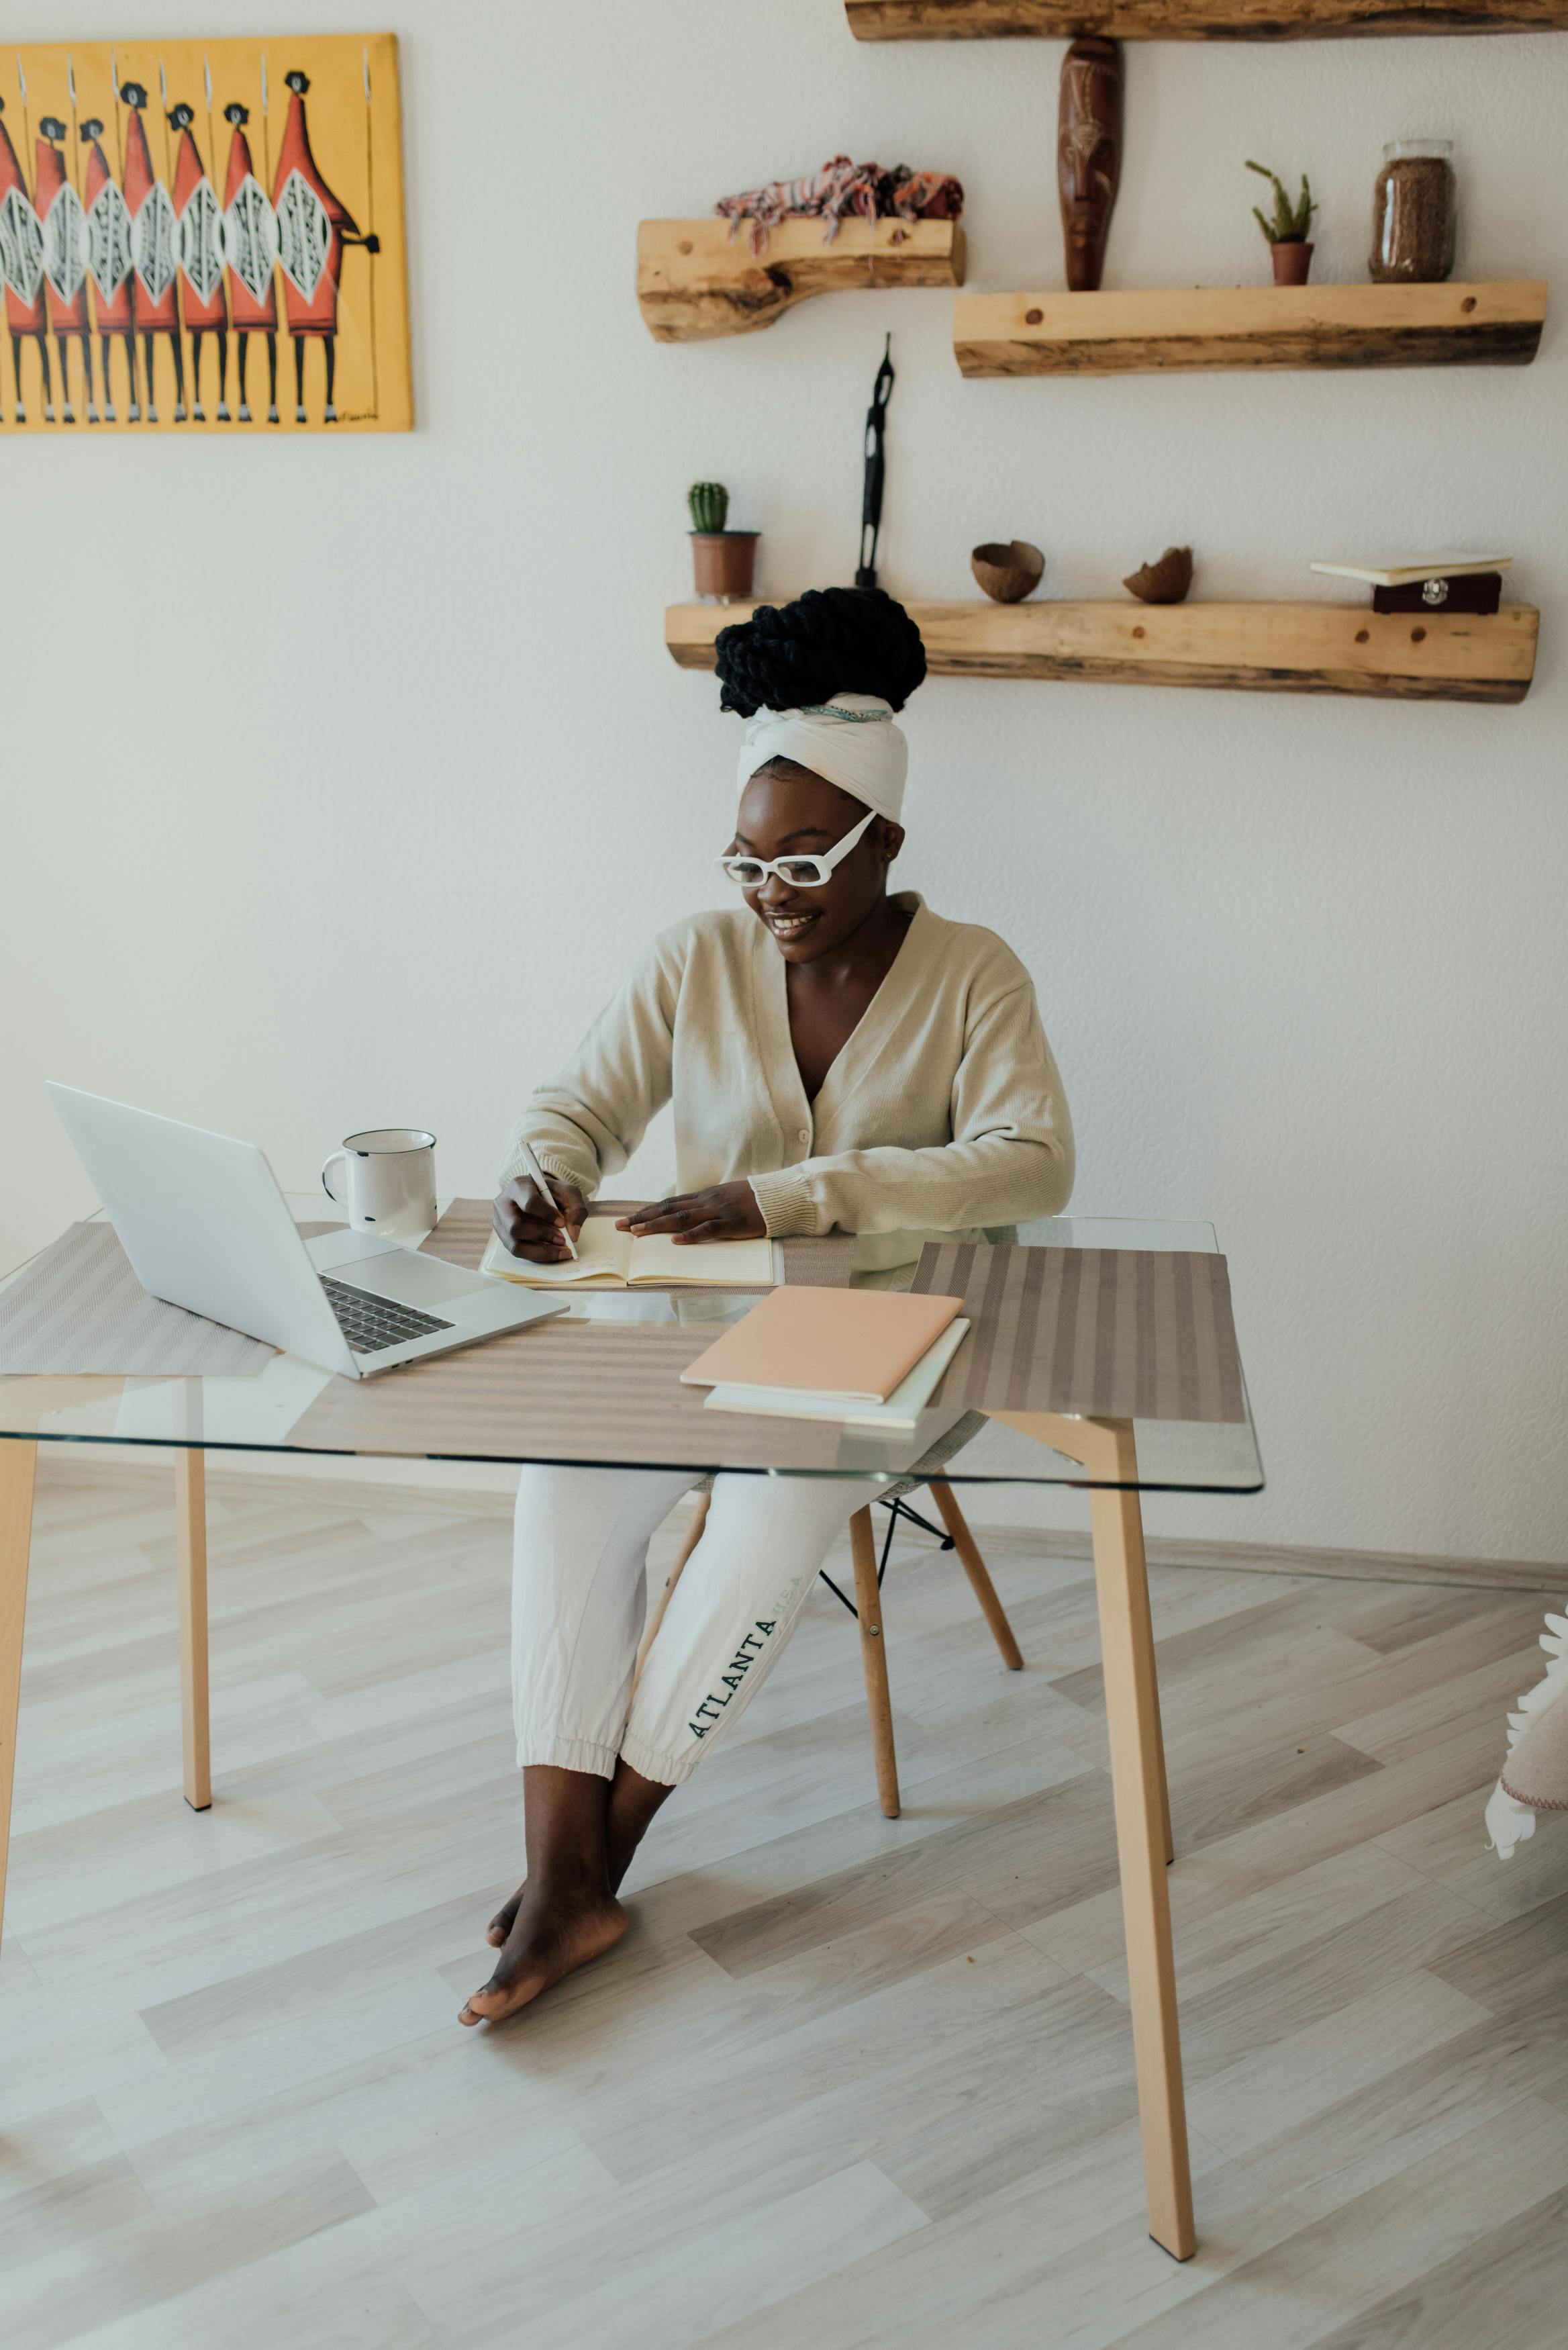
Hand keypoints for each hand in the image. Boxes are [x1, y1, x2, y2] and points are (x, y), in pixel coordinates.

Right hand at [493, 1174, 586, 1262]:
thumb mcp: (569, 1194)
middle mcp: (504, 1204)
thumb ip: (576, 1210)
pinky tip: (551, 1253)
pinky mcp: (503, 1237)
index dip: (547, 1215)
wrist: (539, 1196)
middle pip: (516, 1226)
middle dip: (543, 1236)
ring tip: (559, 1250)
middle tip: (562, 1240)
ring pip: (514, 1244)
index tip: (562, 1223)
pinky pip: (517, 1252)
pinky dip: (537, 1256)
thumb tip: (573, 1234)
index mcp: (519, 1186)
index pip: (529, 1203)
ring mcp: (501, 1222)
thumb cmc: (551, 1194)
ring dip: (540, 1251)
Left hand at [617, 1180, 765, 1245]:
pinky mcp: (732, 1223)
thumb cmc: (753, 1201)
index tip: (628, 1218)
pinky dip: (691, 1236)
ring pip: (682, 1217)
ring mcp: (718, 1211)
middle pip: (668, 1209)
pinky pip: (708, 1229)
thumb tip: (687, 1218)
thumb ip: (706, 1207)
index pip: (668, 1203)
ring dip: (658, 1225)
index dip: (647, 1210)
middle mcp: (706, 1201)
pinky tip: (676, 1241)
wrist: (777, 1196)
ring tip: (638, 1233)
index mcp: (704, 1196)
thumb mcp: (725, 1199)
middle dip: (642, 1218)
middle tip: (620, 1227)